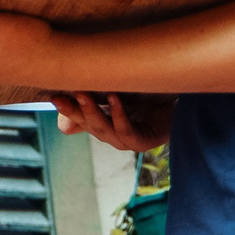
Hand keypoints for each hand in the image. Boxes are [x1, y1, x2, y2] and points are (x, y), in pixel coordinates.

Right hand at [46, 93, 175, 151]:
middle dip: (75, 111)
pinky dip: (118, 115)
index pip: (79, 118)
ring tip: (82, 94)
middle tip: (61, 95)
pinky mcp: (144, 142)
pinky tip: (113, 98)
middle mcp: (113, 134)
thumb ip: (94, 100)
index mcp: (105, 124)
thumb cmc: (149, 95)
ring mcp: (128, 140)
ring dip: (92, 112)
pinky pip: (127, 131)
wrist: (181, 98)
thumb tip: (64, 125)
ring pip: (104, 130)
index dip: (66, 109)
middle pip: (89, 125)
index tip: (52, 95)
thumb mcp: (118, 92)